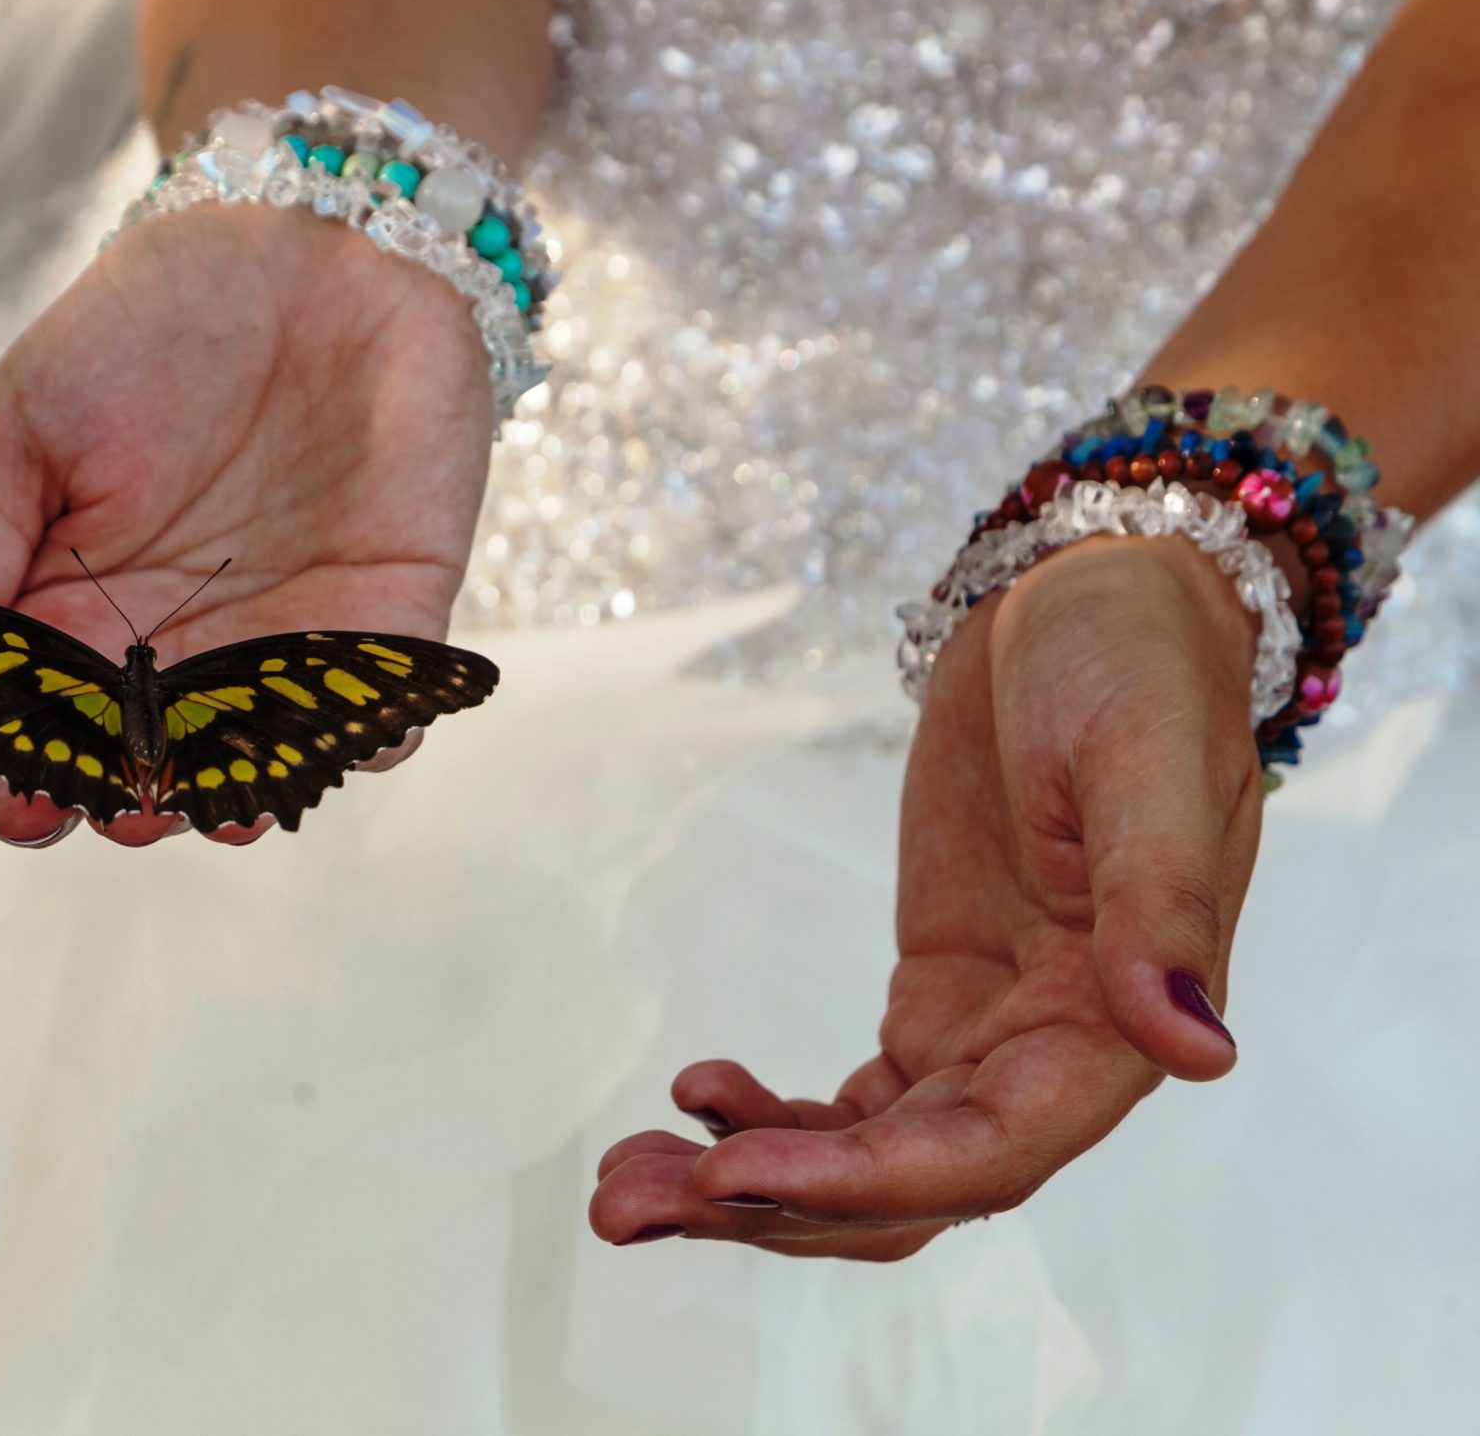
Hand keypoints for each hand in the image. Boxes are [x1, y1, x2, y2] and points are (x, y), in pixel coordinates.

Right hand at [0, 205, 494, 845]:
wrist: (311, 232)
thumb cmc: (152, 319)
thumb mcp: (22, 423)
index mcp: (73, 613)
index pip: (41, 727)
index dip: (25, 775)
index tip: (13, 795)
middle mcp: (177, 647)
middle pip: (150, 764)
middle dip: (133, 799)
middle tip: (118, 804)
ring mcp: (286, 636)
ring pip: (257, 759)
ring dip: (237, 792)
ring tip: (212, 802)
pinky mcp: (388, 616)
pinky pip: (375, 711)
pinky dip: (356, 740)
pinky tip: (320, 741)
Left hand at [589, 535, 1262, 1254]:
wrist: (1093, 605)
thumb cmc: (1138, 668)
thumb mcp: (1149, 762)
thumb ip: (1162, 907)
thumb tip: (1197, 1051)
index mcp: (1116, 1025)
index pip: (986, 1153)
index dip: (859, 1180)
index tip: (727, 1170)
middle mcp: (1058, 1057)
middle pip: (906, 1187)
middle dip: (764, 1208)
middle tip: (615, 1207)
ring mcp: (989, 1034)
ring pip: (867, 1161)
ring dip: (744, 1186)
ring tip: (615, 1185)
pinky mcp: (935, 998)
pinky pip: (851, 1105)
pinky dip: (766, 1121)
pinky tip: (690, 1096)